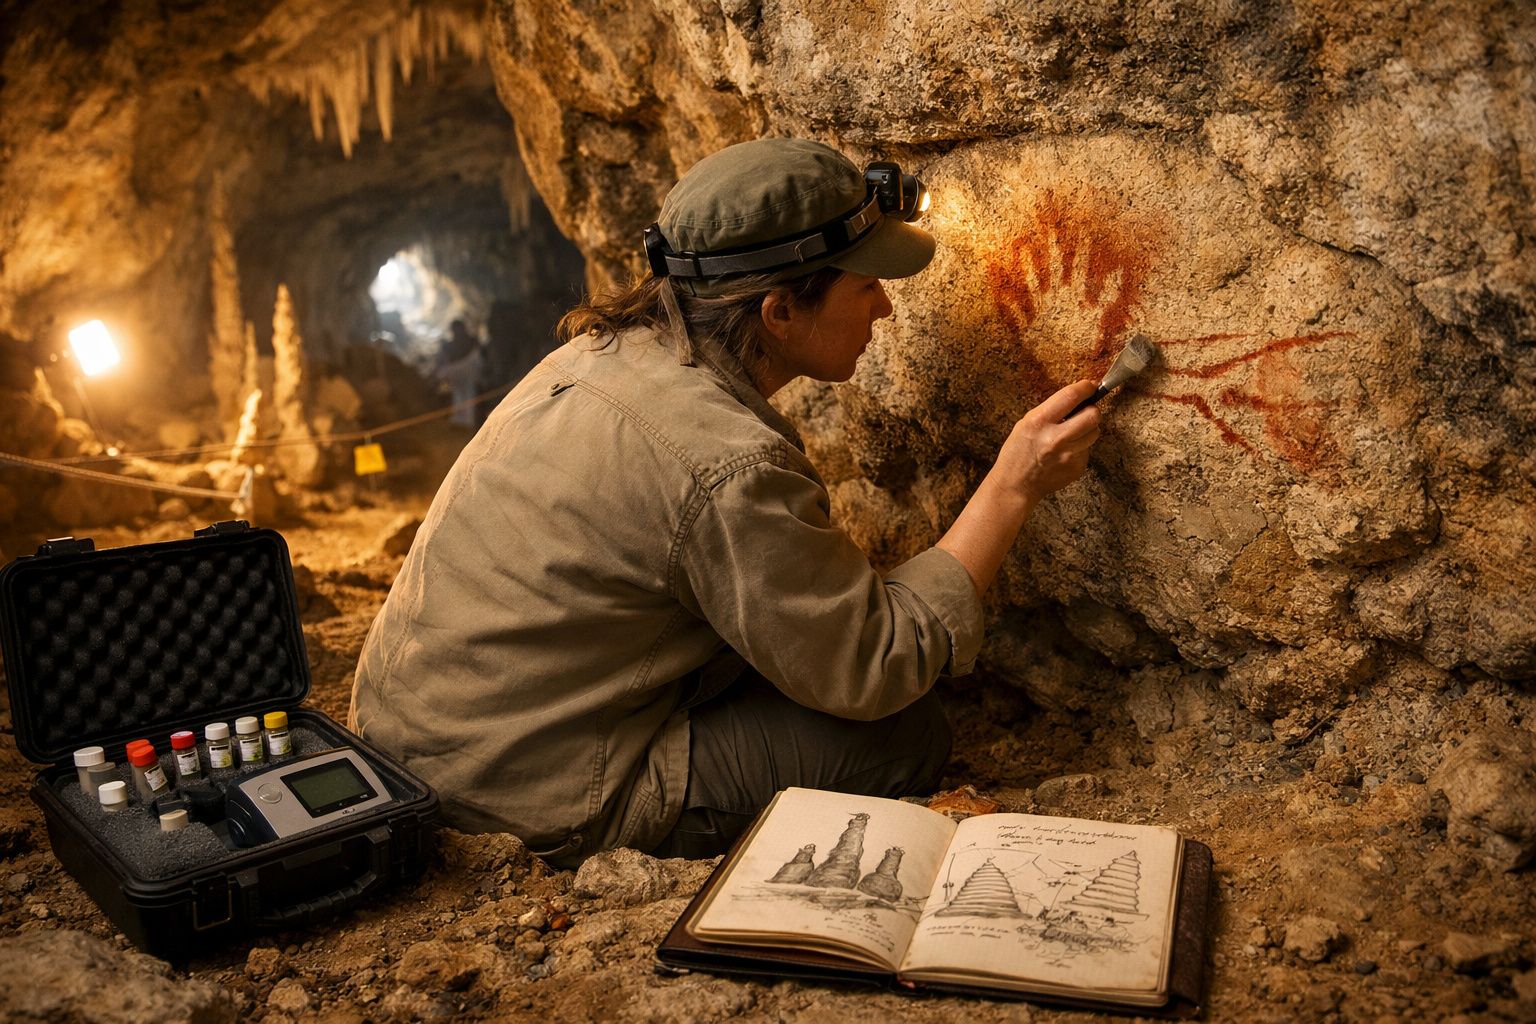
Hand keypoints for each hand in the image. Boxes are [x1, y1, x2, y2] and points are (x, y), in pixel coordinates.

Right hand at [999, 380, 1101, 502]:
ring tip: (1071, 435)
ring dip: (1087, 429)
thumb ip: (1050, 410)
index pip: (1071, 396)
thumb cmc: (1018, 452)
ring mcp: (1069, 455)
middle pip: (1093, 415)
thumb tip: (1077, 398)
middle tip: (1085, 412)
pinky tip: (1065, 453)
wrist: (1016, 485)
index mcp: (1040, 422)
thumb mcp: (1025, 423)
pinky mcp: (1077, 467)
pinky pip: (1088, 449)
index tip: (1089, 386)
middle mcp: (1056, 438)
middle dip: (1092, 410)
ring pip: (1095, 432)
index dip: (1085, 387)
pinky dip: (1080, 447)